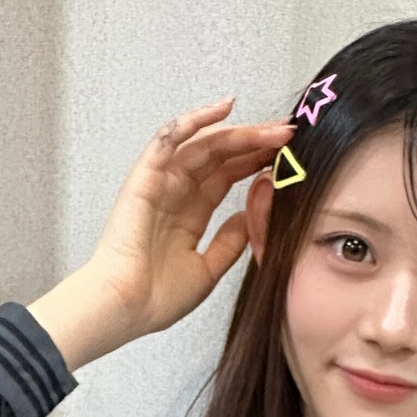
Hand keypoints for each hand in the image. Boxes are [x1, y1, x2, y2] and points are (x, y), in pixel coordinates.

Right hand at [28, 97, 293, 370]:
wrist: (127, 308)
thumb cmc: (158, 298)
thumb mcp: (209, 269)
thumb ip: (231, 241)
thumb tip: (253, 216)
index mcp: (190, 213)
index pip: (228, 175)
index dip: (257, 162)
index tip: (288, 155)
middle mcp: (176, 192)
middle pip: (221, 155)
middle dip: (256, 142)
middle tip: (288, 133)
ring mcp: (160, 182)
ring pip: (203, 144)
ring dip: (239, 133)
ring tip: (272, 128)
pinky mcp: (145, 177)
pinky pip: (168, 139)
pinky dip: (194, 121)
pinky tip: (223, 108)